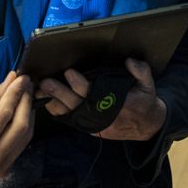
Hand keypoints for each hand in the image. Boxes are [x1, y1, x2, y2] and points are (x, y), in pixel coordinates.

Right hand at [0, 72, 35, 179]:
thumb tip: (11, 80)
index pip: (3, 116)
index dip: (14, 94)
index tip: (21, 79)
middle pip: (20, 126)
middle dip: (25, 101)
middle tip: (26, 84)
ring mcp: (0, 168)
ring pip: (25, 135)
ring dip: (28, 112)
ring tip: (25, 94)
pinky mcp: (5, 169)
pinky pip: (21, 143)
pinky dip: (24, 124)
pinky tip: (21, 111)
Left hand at [39, 58, 166, 140]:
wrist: (144, 126)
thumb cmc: (144, 102)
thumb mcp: (148, 85)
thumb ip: (141, 71)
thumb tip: (129, 61)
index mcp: (114, 103)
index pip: (93, 93)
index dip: (80, 84)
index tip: (70, 73)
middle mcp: (100, 114)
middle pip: (75, 103)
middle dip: (59, 92)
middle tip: (46, 82)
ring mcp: (91, 121)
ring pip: (68, 112)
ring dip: (52, 101)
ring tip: (38, 90)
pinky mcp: (87, 124)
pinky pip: (68, 118)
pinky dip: (56, 110)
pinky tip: (45, 100)